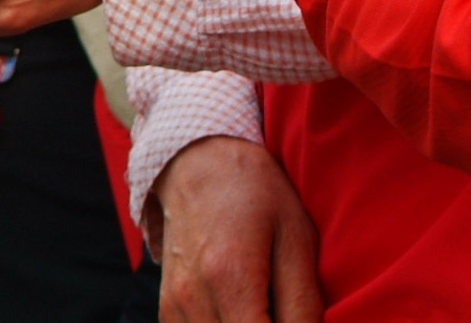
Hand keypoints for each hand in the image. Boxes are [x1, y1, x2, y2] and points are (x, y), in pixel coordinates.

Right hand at [148, 136, 321, 322]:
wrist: (201, 163)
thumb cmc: (257, 194)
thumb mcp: (296, 237)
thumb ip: (303, 301)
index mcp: (229, 278)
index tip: (297, 320)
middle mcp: (193, 299)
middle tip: (286, 311)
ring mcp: (174, 307)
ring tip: (268, 308)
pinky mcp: (167, 309)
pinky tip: (245, 311)